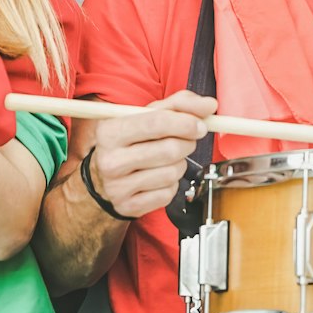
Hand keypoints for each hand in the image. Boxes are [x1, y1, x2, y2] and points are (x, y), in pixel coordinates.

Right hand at [84, 91, 214, 219]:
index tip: (200, 125)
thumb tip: (209, 105)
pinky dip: (172, 185)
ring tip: (169, 160)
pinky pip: (168, 194)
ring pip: (172, 173)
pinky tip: (160, 178)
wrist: (104, 179)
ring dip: (180, 164)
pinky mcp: (129, 207)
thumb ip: (179, 105)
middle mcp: (110, 160)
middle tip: (186, 141)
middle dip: (187, 144)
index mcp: (110, 131)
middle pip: (169, 150)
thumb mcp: (148, 115)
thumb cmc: (130, 142)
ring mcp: (118, 187)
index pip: (157, 122)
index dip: (186, 123)